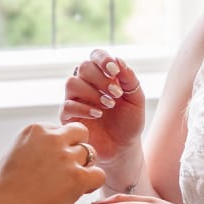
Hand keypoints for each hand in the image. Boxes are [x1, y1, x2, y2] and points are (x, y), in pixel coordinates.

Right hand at [0, 122, 104, 203]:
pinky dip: (92, 184)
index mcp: (34, 130)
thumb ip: (33, 148)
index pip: (58, 129)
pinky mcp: (78, 177)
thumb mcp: (14, 157)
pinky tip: (79, 193)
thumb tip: (48, 154)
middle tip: (68, 168)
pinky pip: (99, 174)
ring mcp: (65, 157)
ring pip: (91, 154)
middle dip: (77, 147)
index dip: (58, 146)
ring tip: (70, 184)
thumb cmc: (3, 192)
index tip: (49, 163)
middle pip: (79, 132)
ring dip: (84, 167)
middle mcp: (51, 138)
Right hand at [59, 49, 144, 174]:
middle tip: (116, 94)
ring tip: (108, 105)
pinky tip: (98, 114)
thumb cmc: (129, 122)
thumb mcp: (136, 99)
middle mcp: (86, 84)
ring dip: (91, 92)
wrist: (123, 148)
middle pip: (83, 67)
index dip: (102, 59)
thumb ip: (130, 79)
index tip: (114, 70)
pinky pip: (67, 105)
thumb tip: (119, 60)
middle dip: (101, 78)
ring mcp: (75, 99)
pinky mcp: (68, 117)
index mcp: (102, 75)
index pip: (96, 55)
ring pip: (72, 83)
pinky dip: (83, 108)